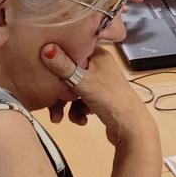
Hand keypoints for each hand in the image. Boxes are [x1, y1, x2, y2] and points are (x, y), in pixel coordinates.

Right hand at [40, 40, 156, 151]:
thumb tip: (47, 48)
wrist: (131, 127)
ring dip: (67, 106)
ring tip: (61, 118)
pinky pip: (81, 101)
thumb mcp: (84, 82)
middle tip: (50, 104)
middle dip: (59, 92)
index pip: (72, 51)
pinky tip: (80, 120)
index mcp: (98, 55)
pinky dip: (77, 111)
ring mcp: (100, 83)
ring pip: (74, 90)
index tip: (44, 72)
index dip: (57, 61)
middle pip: (70, 74)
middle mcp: (100, 67)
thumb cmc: (111, 100)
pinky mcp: (100, 98)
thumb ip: (64, 67)